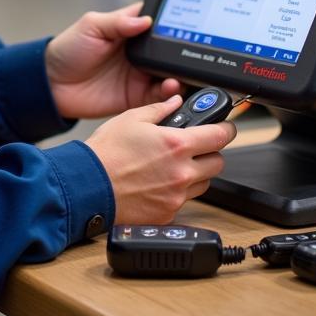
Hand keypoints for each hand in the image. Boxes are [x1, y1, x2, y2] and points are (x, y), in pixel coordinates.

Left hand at [45, 3, 181, 119]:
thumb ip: (118, 22)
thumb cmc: (68, 50)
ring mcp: (140, 75)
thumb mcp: (91, 26)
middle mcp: (140, 53)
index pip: (159, 23)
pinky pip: (160, 98)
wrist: (52, 85)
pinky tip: (170, 90)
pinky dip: (169, 96)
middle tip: (189, 56)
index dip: (174, 24)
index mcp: (130, 30)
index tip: (188, 26)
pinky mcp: (137, 98)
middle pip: (171, 52)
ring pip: (171, 75)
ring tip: (176, 77)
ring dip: (179, 76)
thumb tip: (145, 20)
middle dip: (182, 54)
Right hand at [85, 96, 236, 223]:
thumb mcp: (131, 118)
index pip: (220, 136)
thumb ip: (159, 108)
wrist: (89, 186)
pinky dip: (178, 192)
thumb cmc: (106, 152)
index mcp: (176, 144)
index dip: (226, 129)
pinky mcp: (167, 214)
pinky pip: (184, 201)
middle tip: (195, 147)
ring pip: (204, 184)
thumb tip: (175, 101)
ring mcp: (176, 197)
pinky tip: (159, 183)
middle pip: (218, 163)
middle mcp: (181, 173)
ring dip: (196, 174)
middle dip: (210, 153)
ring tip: (173, 165)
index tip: (225, 127)